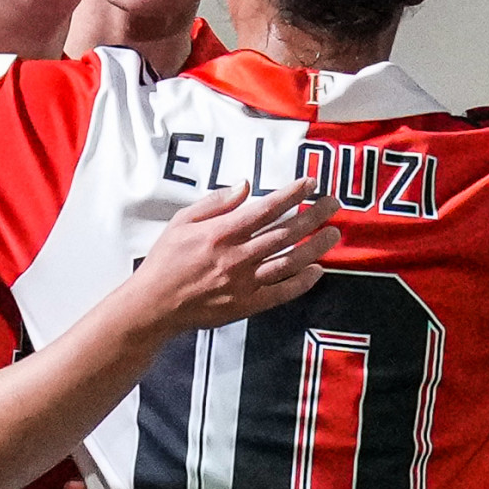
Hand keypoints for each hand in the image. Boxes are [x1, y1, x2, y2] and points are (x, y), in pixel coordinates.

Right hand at [131, 180, 337, 331]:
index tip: (311, 183)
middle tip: (333, 205)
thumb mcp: (181, 221)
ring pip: (289, 262)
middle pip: (285, 233)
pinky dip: (301, 283)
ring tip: (333, 234)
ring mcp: (244, 283)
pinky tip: (317, 271)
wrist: (155, 304)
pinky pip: (281, 293)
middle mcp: (237, 256)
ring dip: (315, 247)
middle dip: (313, 216)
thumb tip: (244, 185)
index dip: (292, 194)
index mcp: (221, 232)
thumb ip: (215, 203)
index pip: (266, 209)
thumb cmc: (166, 261)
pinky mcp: (246, 305)